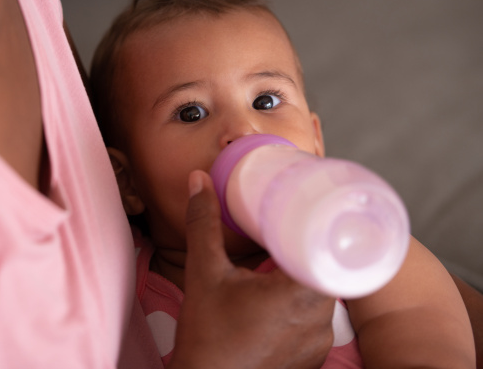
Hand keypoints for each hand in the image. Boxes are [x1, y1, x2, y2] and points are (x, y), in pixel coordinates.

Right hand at [168, 170, 334, 368]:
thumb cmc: (207, 336)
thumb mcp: (204, 272)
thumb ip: (204, 223)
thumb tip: (200, 180)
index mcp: (300, 293)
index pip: (331, 249)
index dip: (324, 228)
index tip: (312, 211)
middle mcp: (320, 321)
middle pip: (327, 270)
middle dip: (307, 250)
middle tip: (289, 230)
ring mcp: (319, 344)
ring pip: (322, 296)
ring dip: (304, 279)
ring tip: (282, 263)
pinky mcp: (312, 360)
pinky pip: (316, 321)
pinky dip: (301, 306)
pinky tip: (279, 301)